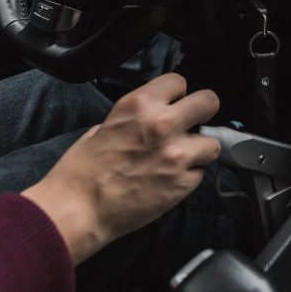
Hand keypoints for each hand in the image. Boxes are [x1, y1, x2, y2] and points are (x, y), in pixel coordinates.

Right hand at [22, 74, 220, 263]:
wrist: (78, 210)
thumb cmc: (82, 171)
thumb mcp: (104, 126)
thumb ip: (134, 118)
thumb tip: (149, 119)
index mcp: (139, 104)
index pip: (179, 81)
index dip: (177, 95)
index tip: (174, 104)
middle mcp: (162, 124)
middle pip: (209, 102)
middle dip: (203, 112)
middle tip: (193, 123)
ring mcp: (176, 155)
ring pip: (212, 142)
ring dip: (199, 149)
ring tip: (180, 158)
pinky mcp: (182, 183)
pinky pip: (200, 172)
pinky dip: (190, 175)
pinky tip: (170, 179)